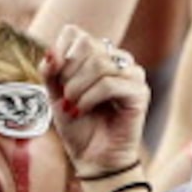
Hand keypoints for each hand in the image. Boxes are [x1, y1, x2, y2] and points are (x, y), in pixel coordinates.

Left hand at [46, 24, 147, 181]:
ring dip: (78, 88)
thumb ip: (51, 71)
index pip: (76, 33)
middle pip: (87, 45)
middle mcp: (118, 60)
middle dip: (68, 73)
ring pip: (100, 64)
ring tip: (73, 106)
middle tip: (66, 97)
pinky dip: (90, 98)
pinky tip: (84, 110)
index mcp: (98, 55)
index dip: (60, 53)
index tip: (55, 78)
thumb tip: (51, 51)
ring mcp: (132, 74)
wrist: (92, 157)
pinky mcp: (140, 93)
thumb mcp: (54, 94)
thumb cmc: (77, 126)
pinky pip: (110, 84)